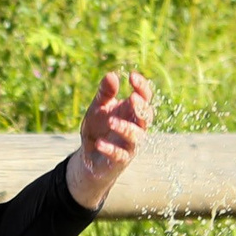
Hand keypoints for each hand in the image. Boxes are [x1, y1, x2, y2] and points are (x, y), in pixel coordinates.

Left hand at [64, 70, 153, 210]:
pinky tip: (99, 143)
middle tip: (132, 98)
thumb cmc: (98, 129)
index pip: (144, 97)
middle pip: (147, 117)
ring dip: (125, 128)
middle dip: (141, 108)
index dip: (142, 87)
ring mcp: (129, 144)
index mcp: (132, 111)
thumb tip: (112, 75)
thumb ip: (105, 94)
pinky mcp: (120, 160)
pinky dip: (110, 149)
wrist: (89, 156)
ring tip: (111, 122)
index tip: (132, 76)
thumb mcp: (97, 108)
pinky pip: (120, 155)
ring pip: (136, 137)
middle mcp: (135, 127)